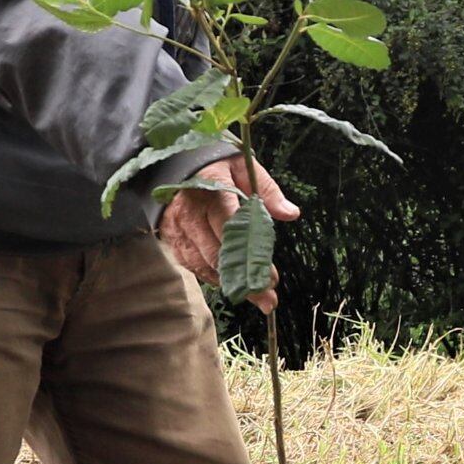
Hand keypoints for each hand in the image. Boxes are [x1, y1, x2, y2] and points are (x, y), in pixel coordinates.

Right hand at [158, 157, 297, 307]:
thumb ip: (267, 190)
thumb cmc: (217, 165)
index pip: (232, 227)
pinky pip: (192, 265)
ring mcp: (178, 228)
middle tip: (268, 299)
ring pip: (204, 264)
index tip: (272, 277)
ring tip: (256, 298)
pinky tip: (232, 284)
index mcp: (212, 189)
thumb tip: (291, 214)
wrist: (176, 164)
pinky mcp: (171, 239)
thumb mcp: (244, 167)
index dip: (252, 254)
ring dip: (230, 284)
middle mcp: (191, 212)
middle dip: (245, 279)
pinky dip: (212, 277)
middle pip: (219, 254)